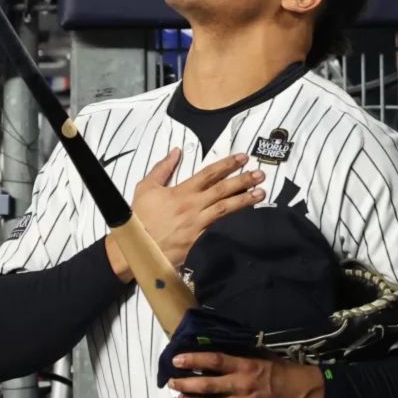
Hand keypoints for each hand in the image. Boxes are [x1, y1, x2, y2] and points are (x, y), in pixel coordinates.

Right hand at [105, 150, 265, 282]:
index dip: (227, 164)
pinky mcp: (199, 243)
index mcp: (181, 192)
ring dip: (245, 201)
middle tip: (260, 174)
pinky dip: (235, 225)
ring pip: (226, 210)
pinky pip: (221, 231)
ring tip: (261, 193)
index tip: (243, 158)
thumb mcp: (146, 188)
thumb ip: (162, 168)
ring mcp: (198, 226)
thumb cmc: (139, 217)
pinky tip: (248, 221)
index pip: (209, 174)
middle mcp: (193, 207)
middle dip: (243, 180)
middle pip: (222, 190)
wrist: (136, 247)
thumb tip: (176, 151)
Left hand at [167, 352, 324, 397]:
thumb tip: (213, 347)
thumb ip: (238, 353)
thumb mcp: (260, 355)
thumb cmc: (279, 370)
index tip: (176, 360)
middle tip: (171, 382)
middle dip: (184, 385)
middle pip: (205, 386)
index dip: (192, 360)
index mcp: (245, 366)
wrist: (300, 393)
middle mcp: (241, 386)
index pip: (213, 361)